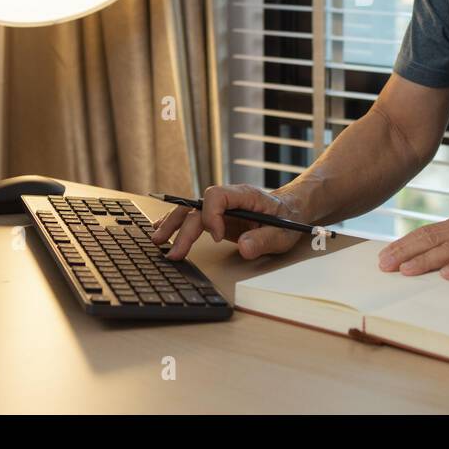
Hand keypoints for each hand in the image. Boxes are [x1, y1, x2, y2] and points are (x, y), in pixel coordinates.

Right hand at [150, 183, 307, 261]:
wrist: (292, 209)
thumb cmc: (288, 219)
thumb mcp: (283, 233)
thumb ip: (264, 240)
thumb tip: (244, 248)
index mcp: (244, 196)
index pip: (216, 196)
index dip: (212, 216)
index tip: (218, 238)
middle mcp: (228, 199)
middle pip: (197, 207)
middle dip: (182, 229)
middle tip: (173, 252)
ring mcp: (221, 208)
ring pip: (190, 211)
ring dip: (172, 225)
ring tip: (156, 240)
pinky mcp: (217, 218)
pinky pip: (193, 218)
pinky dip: (176, 224)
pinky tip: (160, 231)